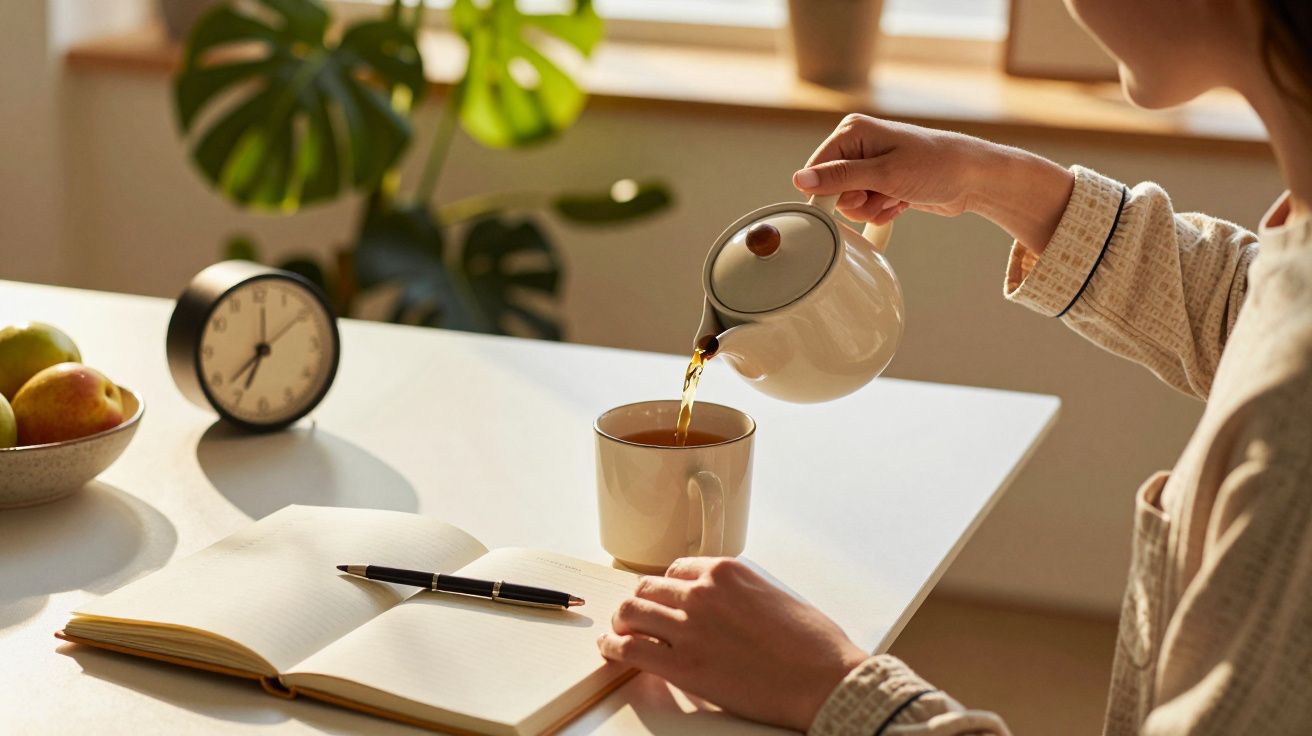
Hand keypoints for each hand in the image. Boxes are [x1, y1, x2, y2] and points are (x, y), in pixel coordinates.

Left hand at [597, 557, 868, 731]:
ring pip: (631, 612)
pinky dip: (613, 648)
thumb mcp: (773, 594)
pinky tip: (611, 650)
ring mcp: (689, 626)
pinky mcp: (682, 664)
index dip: (667, 587)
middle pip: (648, 588)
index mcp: (727, 571)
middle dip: (643, 603)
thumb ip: (738, 594)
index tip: (665, 599)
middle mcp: (703, 592)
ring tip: (620, 632)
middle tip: (639, 617)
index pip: (676, 570)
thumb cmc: (813, 644)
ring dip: (622, 622)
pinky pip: (629, 649)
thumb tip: (724, 606)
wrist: (824, 679)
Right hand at [793, 114, 1073, 253]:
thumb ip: (839, 178)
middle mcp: (857, 145)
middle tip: (882, 195)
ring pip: (849, 202)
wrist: (974, 177)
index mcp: (852, 132)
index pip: (816, 170)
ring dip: (872, 208)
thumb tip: (800, 180)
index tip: (857, 198)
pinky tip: (902, 202)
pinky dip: (882, 209)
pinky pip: (866, 205)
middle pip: (832, 189)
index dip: (831, 193)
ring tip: (896, 197)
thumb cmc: (936, 166)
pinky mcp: (882, 181)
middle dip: (857, 202)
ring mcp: (870, 164)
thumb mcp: (884, 174)